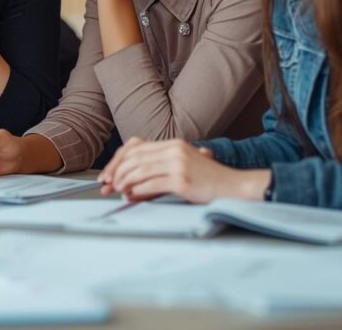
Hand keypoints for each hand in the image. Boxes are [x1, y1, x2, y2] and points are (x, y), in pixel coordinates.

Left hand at [97, 138, 268, 203]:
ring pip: (140, 170)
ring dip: (124, 182)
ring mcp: (178, 164)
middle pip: (134, 158)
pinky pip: (151, 184)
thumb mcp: (182, 167)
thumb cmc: (208, 181)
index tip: (107, 174)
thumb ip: (159, 171)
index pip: (136, 147)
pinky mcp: (182, 180)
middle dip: (117, 172)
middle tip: (107, 185)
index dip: (118, 160)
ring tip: (118, 191)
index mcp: (173, 144)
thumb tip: (131, 186)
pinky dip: (137, 191)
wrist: (235, 187)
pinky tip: (131, 196)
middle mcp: (174, 150)